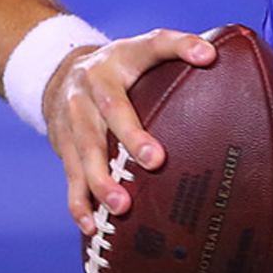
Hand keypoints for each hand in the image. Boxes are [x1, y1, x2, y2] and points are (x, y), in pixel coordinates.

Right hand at [43, 30, 216, 234]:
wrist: (60, 74)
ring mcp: (73, 117)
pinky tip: (92, 225)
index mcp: (121, 59)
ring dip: (101, 180)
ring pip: (85, 149)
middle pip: (111, 110)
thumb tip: (212, 54)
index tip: (207, 57)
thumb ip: (178, 47)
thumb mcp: (144, 48)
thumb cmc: (119, 66)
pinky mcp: (63, 144)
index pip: (153, 47)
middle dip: (131, 137)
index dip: (180, 47)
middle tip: (155, 161)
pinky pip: (69, 175)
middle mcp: (92, 86)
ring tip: (122, 206)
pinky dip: (79, 202)